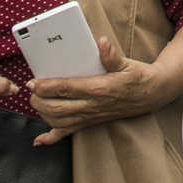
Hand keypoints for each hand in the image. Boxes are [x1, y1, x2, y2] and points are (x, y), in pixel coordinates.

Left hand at [28, 35, 158, 144]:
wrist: (152, 94)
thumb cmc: (137, 76)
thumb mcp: (126, 63)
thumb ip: (111, 55)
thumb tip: (101, 42)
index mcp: (99, 88)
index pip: (66, 88)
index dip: (47, 86)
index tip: (33, 81)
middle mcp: (92, 106)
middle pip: (57, 109)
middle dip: (39, 101)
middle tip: (31, 90)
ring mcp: (90, 116)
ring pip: (59, 122)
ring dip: (42, 115)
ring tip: (36, 102)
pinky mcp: (90, 122)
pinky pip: (68, 134)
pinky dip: (51, 139)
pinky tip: (39, 140)